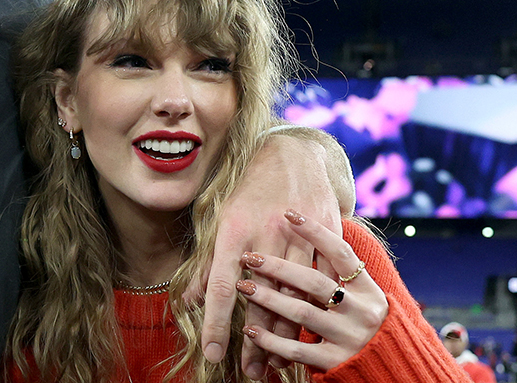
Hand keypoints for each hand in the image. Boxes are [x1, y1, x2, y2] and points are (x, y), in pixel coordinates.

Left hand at [185, 133, 345, 379]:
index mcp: (234, 232)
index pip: (222, 287)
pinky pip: (324, 281)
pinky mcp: (326, 237)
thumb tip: (189, 300)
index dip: (217, 323)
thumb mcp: (221, 221)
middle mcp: (266, 236)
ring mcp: (299, 237)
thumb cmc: (249, 191)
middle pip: (262, 299)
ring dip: (287, 333)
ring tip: (276, 363)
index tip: (213, 354)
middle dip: (256, 340)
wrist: (294, 155)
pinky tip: (311, 333)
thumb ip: (208, 264)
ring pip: (296, 295)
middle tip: (250, 371)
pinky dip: (318, 309)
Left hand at [236, 211, 387, 370]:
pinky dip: (271, 339)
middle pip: (314, 282)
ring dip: (268, 299)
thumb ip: (339, 276)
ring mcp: (350, 337)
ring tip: (243, 287)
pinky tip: (250, 330)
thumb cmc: (365, 324)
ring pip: (302, 313)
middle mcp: (362, 310)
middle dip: (278, 268)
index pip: (341, 252)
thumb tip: (305, 242)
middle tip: (249, 257)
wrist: (394, 367)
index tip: (289, 213)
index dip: (316, 232)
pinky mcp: (336, 361)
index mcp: (369, 289)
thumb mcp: (364, 297)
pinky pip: (297, 349)